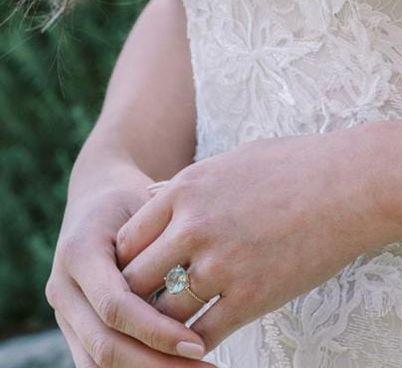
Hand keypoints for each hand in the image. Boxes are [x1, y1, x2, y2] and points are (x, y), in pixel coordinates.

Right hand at [46, 174, 209, 366]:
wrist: (97, 193)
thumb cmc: (131, 196)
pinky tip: (172, 367)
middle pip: (105, 345)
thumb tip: (197, 285)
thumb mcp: (145, 206)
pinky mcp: (74, 326)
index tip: (197, 343)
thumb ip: (159, 245)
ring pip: (98, 363)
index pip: (115, 306)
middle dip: (155, 364)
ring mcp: (64, 311)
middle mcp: (63, 287)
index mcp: (78, 252)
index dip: (155, 330)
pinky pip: (98, 360)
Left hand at [114, 127, 384, 352]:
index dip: (128, 261)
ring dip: (164, 324)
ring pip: (164, 312)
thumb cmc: (298, 165)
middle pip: (135, 277)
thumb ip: (188, 184)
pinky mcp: (251, 296)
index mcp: (187, 188)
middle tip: (142, 309)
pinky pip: (203, 334)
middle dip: (136, 296)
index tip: (138, 273)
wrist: (353, 184)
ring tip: (169, 330)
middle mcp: (194, 226)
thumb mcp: (233, 160)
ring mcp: (221, 264)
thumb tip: (151, 198)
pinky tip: (198, 346)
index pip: (128, 237)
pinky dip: (194, 345)